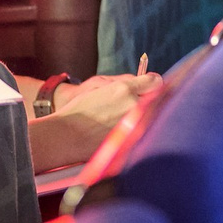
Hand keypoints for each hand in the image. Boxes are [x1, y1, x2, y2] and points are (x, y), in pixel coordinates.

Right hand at [30, 71, 161, 169]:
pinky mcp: (131, 142)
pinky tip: (127, 127)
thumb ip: (126, 82)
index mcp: (125, 90)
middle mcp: (133, 107)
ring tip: (129, 114)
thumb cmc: (79, 109)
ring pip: (152, 116)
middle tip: (142, 98)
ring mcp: (133, 127)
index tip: (150, 83)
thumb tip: (145, 80)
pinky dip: (139, 128)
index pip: (155, 81)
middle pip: (157, 99)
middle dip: (151, 97)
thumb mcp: (100, 86)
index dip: (153, 81)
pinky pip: (143, 131)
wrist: (65, 136)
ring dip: (146, 113)